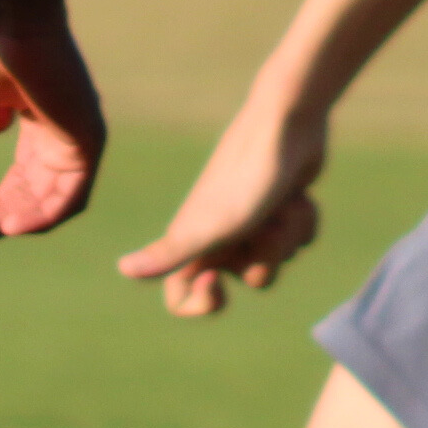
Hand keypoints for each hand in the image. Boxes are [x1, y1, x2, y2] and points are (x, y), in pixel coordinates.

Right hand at [0, 6, 104, 243]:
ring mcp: (81, 138)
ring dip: (11, 223)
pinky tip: (8, 226)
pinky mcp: (88, 141)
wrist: (8, 14)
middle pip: (34, 196)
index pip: (24, 180)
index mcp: (41, 120)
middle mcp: (65, 132)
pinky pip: (69, 198)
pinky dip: (40, 218)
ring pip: (51, 203)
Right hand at [118, 90, 331, 320]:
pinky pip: (301, 238)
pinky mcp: (283, 206)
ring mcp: (254, 219)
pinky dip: (304, 220)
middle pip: (250, 278)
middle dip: (267, 254)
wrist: (285, 124)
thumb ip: (168, 254)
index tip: (217, 280)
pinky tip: (298, 196)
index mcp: (194, 240)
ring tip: (284, 202)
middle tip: (266, 222)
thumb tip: (122, 269)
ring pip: (280, 257)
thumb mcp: (208, 226)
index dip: (200, 303)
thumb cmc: (245, 178)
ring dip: (289, 231)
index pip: (181, 296)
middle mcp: (220, 233)